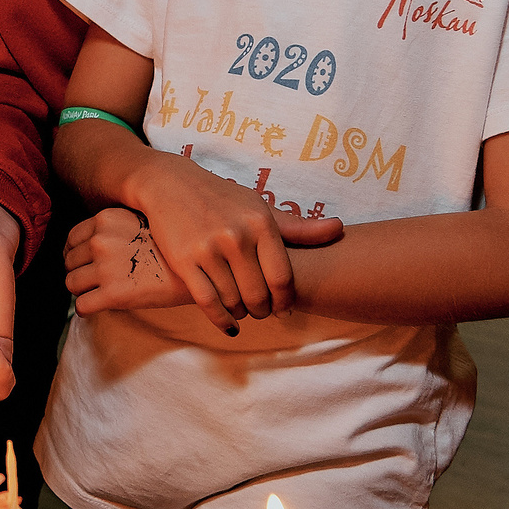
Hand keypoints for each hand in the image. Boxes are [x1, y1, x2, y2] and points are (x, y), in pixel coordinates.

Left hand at [63, 209, 193, 312]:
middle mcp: (101, 240)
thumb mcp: (142, 222)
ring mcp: (105, 267)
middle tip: (96, 281)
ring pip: (71, 283)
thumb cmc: (175, 248)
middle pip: (69, 262)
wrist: (200, 270)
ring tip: (99, 293)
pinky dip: (87, 309)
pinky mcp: (112, 294)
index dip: (77, 254)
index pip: (72, 239)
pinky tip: (100, 307)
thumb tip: (94, 243)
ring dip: (83, 291)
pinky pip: (82, 306)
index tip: (86, 263)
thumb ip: (115, 228)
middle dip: (80, 272)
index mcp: (106, 220)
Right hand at [113, 151, 343, 335]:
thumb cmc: (222, 198)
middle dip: (264, 310)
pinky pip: (207, 302)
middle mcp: (236, 236)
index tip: (284, 307)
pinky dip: (221, 320)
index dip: (286, 300)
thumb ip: (298, 226)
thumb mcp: (260, 207)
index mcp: (260, 223)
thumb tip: (338, 229)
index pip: (282, 277)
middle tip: (262, 311)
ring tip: (243, 311)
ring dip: (242, 314)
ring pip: (233, 300)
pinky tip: (229, 325)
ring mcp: (208, 249)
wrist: (170, 184)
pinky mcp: (183, 260)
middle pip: (259, 294)